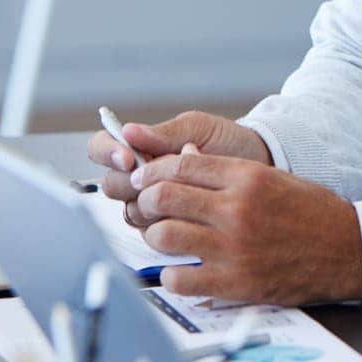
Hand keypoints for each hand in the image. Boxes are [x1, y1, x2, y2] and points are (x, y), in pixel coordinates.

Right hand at [87, 111, 271, 217]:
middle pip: (111, 185)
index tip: (129, 157)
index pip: (100, 149)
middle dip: (132, 182)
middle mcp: (140, 178)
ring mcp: (153, 204)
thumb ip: (165, 133)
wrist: (260, 165)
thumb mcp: (200, 129)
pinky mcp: (170, 227)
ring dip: (154, 204)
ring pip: (130, 211)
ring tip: (188, 192)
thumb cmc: (228, 142)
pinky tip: (193, 214)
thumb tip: (128, 130)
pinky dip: (170, 223)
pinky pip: (154, 232)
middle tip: (162, 178)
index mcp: (141, 149)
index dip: (107, 153)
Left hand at [131, 143, 361, 304]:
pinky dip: (173, 275)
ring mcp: (234, 247)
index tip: (144, 180)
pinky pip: (178, 278)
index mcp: (247, 177)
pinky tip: (184, 270)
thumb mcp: (274, 178)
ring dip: (156, 236)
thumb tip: (184, 161)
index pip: (180, 165)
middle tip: (148, 208)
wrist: (347, 250)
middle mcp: (237, 209)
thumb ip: (228, 173)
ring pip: (163, 236)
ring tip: (167, 238)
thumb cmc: (311, 212)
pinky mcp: (234, 283)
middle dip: (147, 201)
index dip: (153, 171)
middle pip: (163, 197)